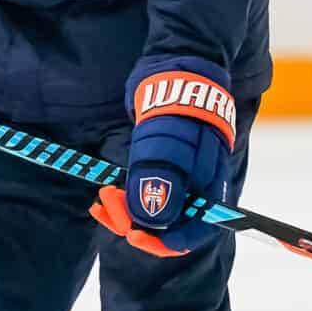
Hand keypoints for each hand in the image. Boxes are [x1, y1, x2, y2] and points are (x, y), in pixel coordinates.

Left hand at [91, 57, 240, 255]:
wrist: (178, 67)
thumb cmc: (178, 106)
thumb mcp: (168, 143)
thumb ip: (162, 181)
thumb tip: (152, 223)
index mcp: (209, 188)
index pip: (191, 233)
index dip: (162, 243)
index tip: (132, 236)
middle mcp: (197, 189)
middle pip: (168, 225)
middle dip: (135, 223)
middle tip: (105, 206)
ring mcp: (181, 177)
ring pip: (154, 210)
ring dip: (126, 211)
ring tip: (102, 199)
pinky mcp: (163, 165)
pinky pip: (145, 192)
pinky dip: (125, 197)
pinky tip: (106, 193)